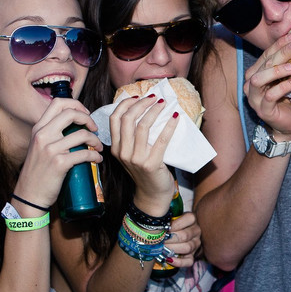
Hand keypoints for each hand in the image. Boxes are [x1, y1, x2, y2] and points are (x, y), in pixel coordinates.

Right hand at [15, 96, 102, 209]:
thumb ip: (50, 134)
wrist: (29, 195)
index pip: (58, 103)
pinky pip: (85, 153)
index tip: (85, 114)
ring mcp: (50, 149)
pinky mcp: (59, 163)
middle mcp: (43, 135)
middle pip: (71, 113)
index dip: (76, 105)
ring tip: (99, 147)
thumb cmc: (37, 172)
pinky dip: (96, 155)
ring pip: (82, 134)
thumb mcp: (38, 146)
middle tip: (95, 129)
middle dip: (89, 119)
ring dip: (96, 140)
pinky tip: (97, 159)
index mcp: (38, 128)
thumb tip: (72, 126)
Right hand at [108, 94, 178, 215]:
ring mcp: (136, 159)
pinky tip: (175, 117)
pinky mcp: (151, 164)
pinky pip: (161, 139)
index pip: (115, 119)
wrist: (152, 195)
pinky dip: (169, 126)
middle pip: (128, 119)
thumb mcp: (132, 154)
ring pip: (143, 127)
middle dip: (142, 104)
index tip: (138, 97)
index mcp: (116, 147)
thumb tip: (144, 110)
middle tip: (154, 98)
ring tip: (165, 104)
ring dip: (155, 111)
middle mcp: (122, 152)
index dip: (125, 104)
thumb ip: (132, 138)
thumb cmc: (145, 171)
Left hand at [163, 211, 200, 268]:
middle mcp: (196, 231)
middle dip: (170, 239)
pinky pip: (189, 261)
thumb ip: (166, 218)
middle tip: (159, 240)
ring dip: (172, 249)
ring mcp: (196, 244)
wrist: (174, 235)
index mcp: (192, 219)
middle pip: (185, 235)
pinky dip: (178, 262)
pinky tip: (168, 259)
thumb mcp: (169, 218)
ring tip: (162, 248)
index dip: (174, 225)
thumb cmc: (169, 225)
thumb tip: (157, 223)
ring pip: (187, 247)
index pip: (188, 219)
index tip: (163, 228)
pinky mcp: (193, 255)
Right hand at [242, 32, 290, 139]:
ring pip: (260, 79)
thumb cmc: (288, 100)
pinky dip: (282, 88)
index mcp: (256, 73)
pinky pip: (269, 96)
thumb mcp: (287, 79)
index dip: (279, 44)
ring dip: (276, 70)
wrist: (286, 126)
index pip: (266, 54)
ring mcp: (254, 98)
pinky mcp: (262, 110)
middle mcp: (251, 84)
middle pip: (264, 63)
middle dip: (281, 52)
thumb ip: (288, 64)